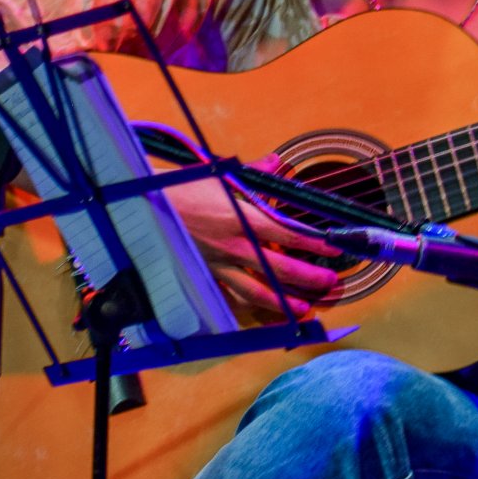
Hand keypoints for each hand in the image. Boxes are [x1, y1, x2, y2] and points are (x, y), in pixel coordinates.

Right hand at [160, 155, 341, 319]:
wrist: (143, 206)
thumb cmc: (182, 189)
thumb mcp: (219, 176)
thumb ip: (253, 175)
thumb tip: (276, 163)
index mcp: (241, 219)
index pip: (287, 233)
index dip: (313, 243)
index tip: (334, 248)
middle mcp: (233, 246)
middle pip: (278, 268)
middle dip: (307, 278)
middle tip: (330, 284)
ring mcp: (218, 265)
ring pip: (256, 291)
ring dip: (283, 302)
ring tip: (305, 309)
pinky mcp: (206, 275)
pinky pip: (231, 296)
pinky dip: (249, 308)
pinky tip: (264, 315)